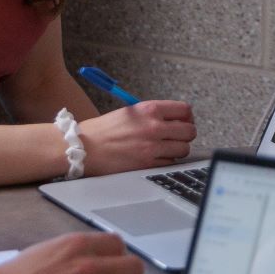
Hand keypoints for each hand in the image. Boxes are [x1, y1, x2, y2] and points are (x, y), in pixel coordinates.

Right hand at [79, 99, 196, 174]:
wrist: (84, 148)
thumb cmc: (103, 130)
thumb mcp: (130, 112)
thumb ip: (153, 114)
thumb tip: (174, 119)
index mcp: (149, 109)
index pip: (185, 110)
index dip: (187, 117)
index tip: (183, 121)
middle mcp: (153, 126)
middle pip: (190, 131)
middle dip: (185, 134)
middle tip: (176, 137)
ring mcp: (152, 147)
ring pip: (184, 149)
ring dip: (177, 149)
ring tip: (165, 148)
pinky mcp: (147, 164)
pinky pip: (170, 163)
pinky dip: (166, 161)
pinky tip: (155, 157)